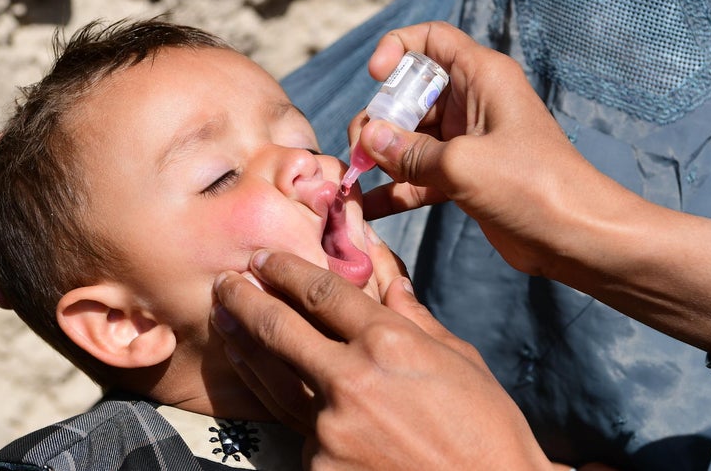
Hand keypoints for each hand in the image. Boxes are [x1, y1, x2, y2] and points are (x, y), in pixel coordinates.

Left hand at [212, 240, 551, 469]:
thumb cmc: (487, 429)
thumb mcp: (460, 361)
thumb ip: (414, 319)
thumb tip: (391, 283)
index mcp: (390, 343)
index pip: (323, 292)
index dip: (287, 271)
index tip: (265, 259)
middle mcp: (352, 380)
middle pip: (280, 328)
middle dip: (246, 300)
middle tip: (224, 283)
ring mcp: (331, 429)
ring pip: (272, 379)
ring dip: (243, 347)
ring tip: (226, 326)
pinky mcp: (321, 468)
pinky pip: (296, 429)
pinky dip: (284, 406)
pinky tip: (264, 385)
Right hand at [353, 22, 710, 354]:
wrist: (575, 236)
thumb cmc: (532, 186)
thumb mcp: (462, 164)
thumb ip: (409, 152)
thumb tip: (368, 140)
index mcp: (481, 77)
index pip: (431, 40)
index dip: (397, 49)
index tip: (375, 76)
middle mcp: (472, 103)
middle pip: (410, 95)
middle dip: (379, 118)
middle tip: (360, 150)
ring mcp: (467, 142)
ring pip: (410, 138)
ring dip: (381, 156)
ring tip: (354, 178)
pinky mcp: (464, 177)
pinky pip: (419, 174)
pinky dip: (395, 188)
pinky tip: (367, 206)